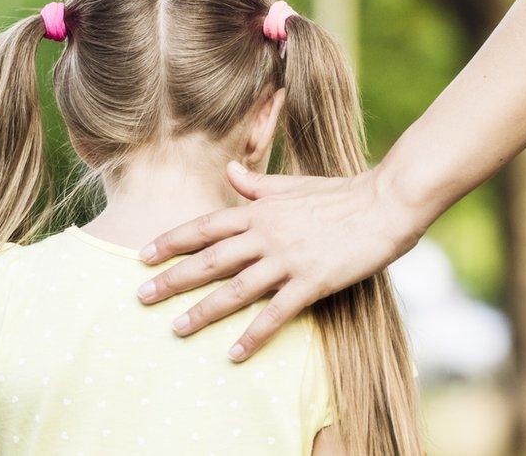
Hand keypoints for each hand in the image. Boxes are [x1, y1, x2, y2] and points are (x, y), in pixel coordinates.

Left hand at [136, 161, 422, 361]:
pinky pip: (276, 313)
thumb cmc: (341, 194)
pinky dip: (254, 335)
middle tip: (141, 297)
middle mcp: (267, 234)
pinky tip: (235, 353)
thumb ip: (258, 185)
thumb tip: (229, 171)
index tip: (143, 255)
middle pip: (209, 260)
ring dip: (203, 311)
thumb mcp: (295, 185)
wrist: (385, 204)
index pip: (206, 226)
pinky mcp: (312, 281)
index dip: (172, 241)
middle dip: (172, 279)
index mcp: (261, 210)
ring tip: (176, 328)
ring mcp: (288, 259)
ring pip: (235, 289)